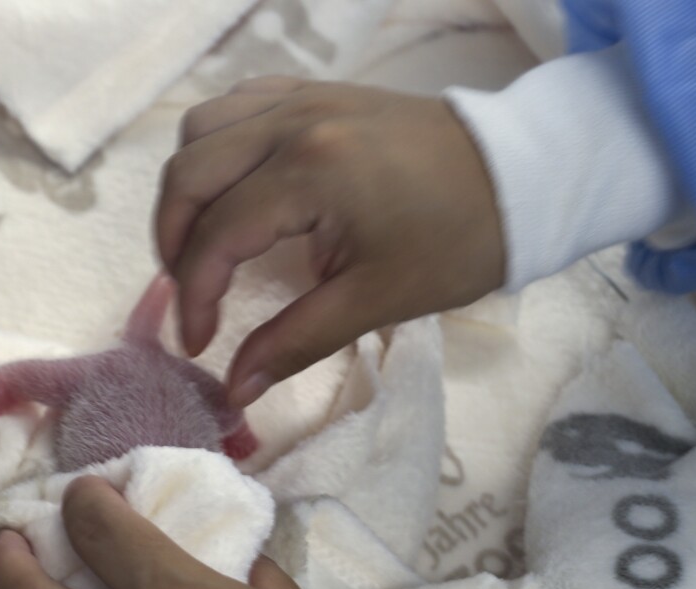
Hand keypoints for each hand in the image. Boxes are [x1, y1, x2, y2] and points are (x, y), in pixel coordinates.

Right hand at [156, 77, 503, 407]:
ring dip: (189, 189)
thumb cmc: (457, 242)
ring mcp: (301, 98)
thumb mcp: (376, 300)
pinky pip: (237, 105)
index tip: (200, 344)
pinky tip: (235, 187)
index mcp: (310, 173)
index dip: (194, 297)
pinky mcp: (315, 91)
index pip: (216, 236)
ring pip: (201, 131)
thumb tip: (234, 390)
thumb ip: (294, 341)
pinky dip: (218, 146)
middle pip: (188, 175)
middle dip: (173, 243)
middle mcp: (292, 123)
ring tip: (205, 240)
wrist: (522, 175)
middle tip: (192, 295)